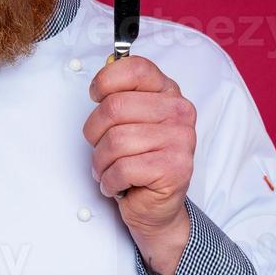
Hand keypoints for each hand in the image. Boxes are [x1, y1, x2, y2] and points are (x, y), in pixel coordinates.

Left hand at [82, 55, 195, 240]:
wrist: (155, 206)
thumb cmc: (138, 160)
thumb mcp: (129, 120)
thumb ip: (118, 95)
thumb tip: (99, 82)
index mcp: (168, 93)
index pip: (135, 68)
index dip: (105, 81)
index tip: (96, 96)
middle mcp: (179, 113)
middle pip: (114, 107)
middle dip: (94, 133)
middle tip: (102, 148)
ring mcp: (180, 140)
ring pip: (115, 141)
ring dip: (101, 162)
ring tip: (110, 169)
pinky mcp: (174, 169)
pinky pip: (122, 169)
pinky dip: (110, 181)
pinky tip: (118, 183)